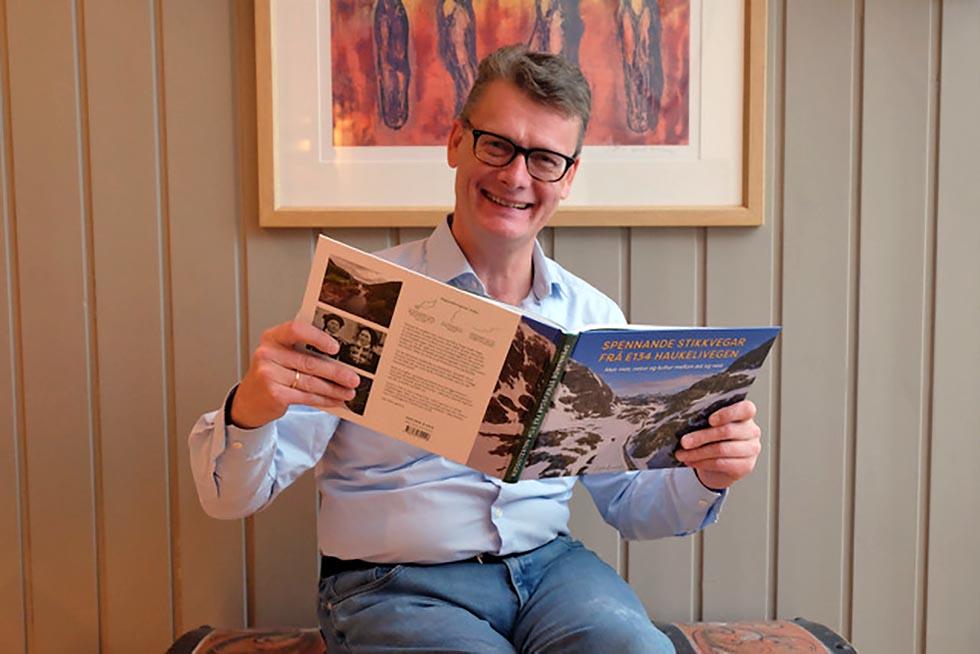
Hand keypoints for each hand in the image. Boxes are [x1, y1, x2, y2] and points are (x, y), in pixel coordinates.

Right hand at [229, 320, 361, 428]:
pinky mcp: (274, 394)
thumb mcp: (281, 355)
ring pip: (311, 382)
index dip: (318, 337)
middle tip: (354, 377)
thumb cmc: (270, 373)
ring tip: (349, 391)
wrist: (249, 400)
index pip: (296, 329)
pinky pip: (307, 396)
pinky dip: (324, 399)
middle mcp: (267, 354)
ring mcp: (269, 375)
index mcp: (272, 337)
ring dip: (334, 388)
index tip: (335, 348)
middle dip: (336, 372)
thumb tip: (339, 356)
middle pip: (309, 362)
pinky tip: (335, 400)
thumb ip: (302, 349)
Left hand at [672, 400, 761, 490]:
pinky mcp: (745, 466)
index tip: (710, 420)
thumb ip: (705, 419)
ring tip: (682, 454)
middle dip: (701, 436)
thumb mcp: (712, 424)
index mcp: (745, 415)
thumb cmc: (716, 437)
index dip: (728, 414)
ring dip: (698, 453)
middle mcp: (752, 431)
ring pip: (722, 449)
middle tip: (684, 441)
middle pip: (727, 431)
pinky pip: (721, 463)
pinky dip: (702, 462)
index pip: (746, 409)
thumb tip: (682, 421)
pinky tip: (690, 461)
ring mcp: (751, 449)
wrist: (722, 462)